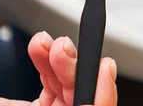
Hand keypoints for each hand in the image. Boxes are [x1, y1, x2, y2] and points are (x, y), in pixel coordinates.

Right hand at [0, 32, 115, 105]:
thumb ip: (40, 102)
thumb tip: (83, 99)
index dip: (102, 91)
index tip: (103, 67)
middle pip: (80, 94)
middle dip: (72, 67)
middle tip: (61, 47)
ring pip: (66, 84)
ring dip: (56, 59)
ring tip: (44, 43)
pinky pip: (52, 82)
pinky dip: (46, 63)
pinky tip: (39, 48)